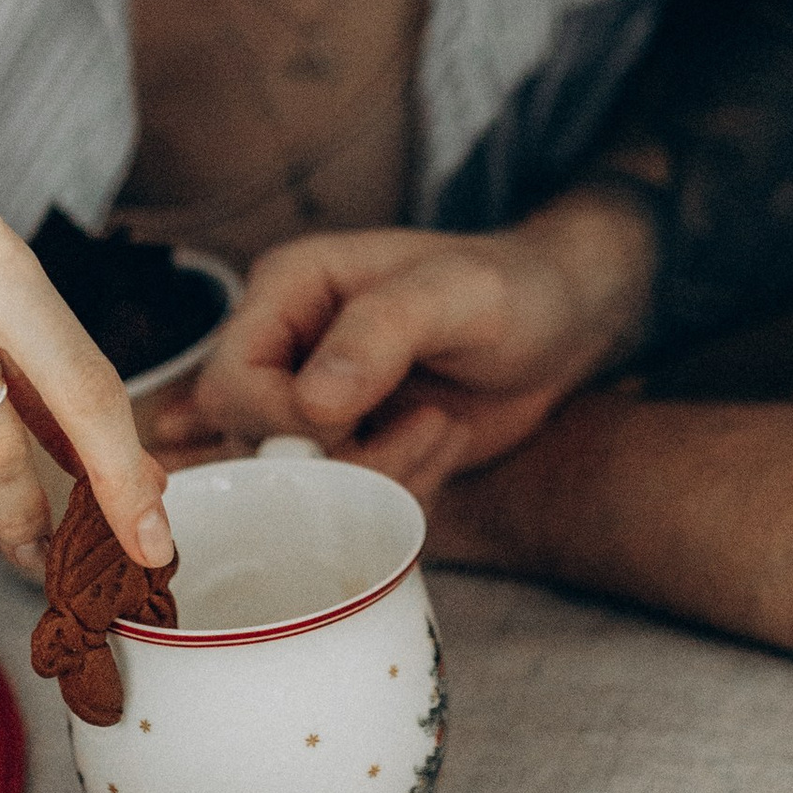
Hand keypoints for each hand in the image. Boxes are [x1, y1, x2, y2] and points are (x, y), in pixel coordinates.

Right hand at [181, 194, 655, 489]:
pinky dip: (396, 494)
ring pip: (298, 488)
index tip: (360, 420)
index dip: (282, 421)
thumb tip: (313, 401)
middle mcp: (286, 349)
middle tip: (424, 427)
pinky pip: (341, 505)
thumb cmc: (513, 287)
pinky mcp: (349, 449)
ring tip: (441, 428)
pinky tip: (441, 445)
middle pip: (252, 447)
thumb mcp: (458, 293)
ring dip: (379, 479)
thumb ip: (382, 330)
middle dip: (342, 461)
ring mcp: (314, 404)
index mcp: (289, 290)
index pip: (230, 383)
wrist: (562, 325)